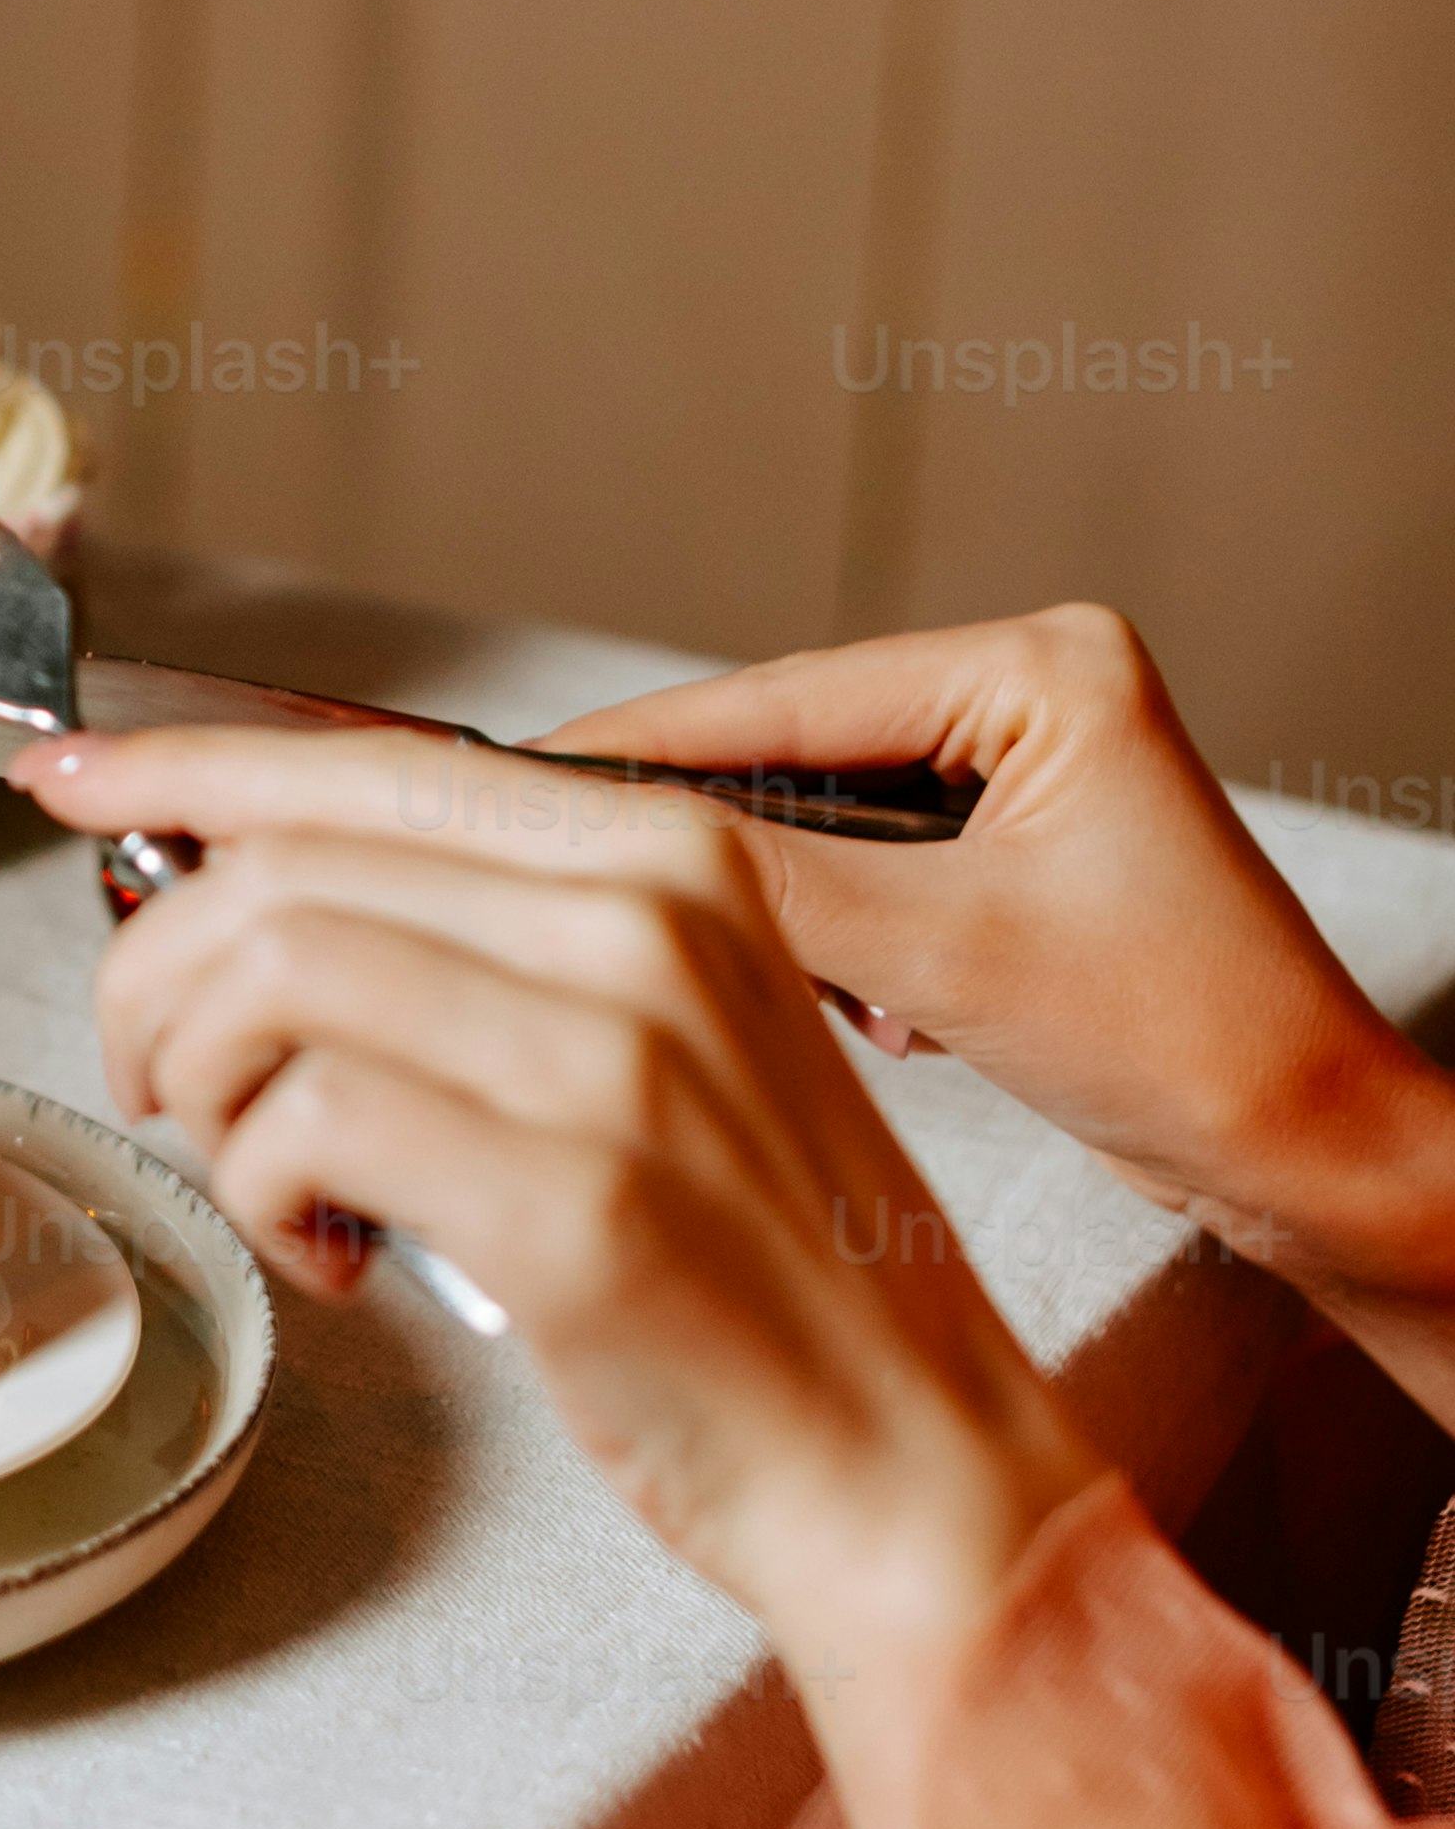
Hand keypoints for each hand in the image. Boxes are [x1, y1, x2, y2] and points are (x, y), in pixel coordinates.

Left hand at [17, 719, 1104, 1685]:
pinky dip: (265, 1194)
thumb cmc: (767, 1275)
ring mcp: (615, 1058)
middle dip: (159, 970)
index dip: (187, 765)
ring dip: (205, 1086)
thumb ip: (494, 945)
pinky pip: (306, 1124)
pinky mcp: (574, 1201)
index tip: (72, 780)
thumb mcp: (661, 1042)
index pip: (369, 767)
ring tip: (261, 1176)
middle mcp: (648, 924)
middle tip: (159, 1078)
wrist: (913, 1469)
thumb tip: (261, 893)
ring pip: (270, 978)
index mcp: (670, 859)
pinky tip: (334, 1254)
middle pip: (285, 866)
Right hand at [535, 608, 1454, 1396]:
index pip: (787, 697)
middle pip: (800, 754)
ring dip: (785, 908)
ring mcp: (1033, 776)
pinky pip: (876, 876)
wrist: (1313, 1162)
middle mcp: (1040, 694)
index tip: (515, 776)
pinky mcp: (1024, 857)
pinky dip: (842, 944)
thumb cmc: (1194, 1047)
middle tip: (585, 889)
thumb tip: (611, 849)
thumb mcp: (949, 956)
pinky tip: (866, 1010)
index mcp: (1044, 667)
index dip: (645, 746)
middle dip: (719, 845)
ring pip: (829, 823)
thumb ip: (773, 888)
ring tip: (774, 982)